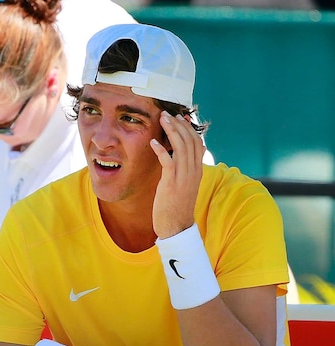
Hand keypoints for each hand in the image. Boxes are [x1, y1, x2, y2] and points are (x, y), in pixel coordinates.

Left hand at [150, 111, 204, 238]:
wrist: (176, 226)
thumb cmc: (176, 205)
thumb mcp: (183, 184)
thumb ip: (182, 170)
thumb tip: (176, 156)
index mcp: (197, 170)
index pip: (197, 143)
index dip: (189, 129)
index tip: (179, 118)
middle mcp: (193, 171)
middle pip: (190, 141)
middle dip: (178, 125)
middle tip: (167, 114)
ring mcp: (184, 177)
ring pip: (181, 147)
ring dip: (171, 131)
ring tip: (162, 120)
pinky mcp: (172, 183)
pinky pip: (169, 162)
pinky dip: (162, 150)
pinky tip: (153, 143)